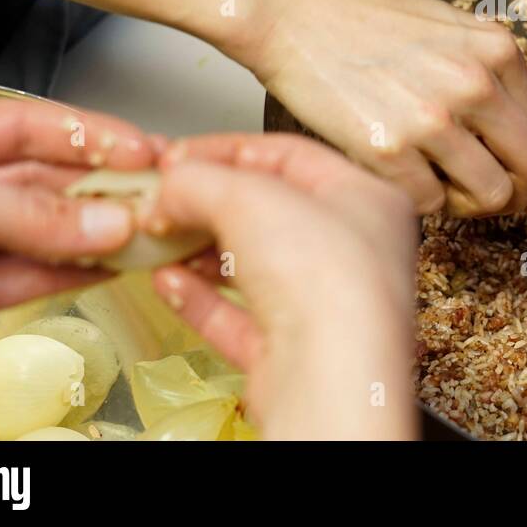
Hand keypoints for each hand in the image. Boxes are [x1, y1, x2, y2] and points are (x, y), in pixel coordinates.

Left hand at [0, 99, 155, 362]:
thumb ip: (31, 213)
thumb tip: (106, 221)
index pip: (38, 126)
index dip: (97, 136)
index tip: (150, 151)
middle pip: (49, 182)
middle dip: (107, 190)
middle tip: (163, 200)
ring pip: (47, 234)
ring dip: (100, 236)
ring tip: (151, 235)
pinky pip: (29, 278)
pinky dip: (72, 274)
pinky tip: (108, 266)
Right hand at [150, 133, 417, 439]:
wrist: (330, 376)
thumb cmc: (326, 279)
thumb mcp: (250, 198)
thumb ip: (202, 180)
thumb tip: (171, 183)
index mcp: (366, 199)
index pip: (291, 156)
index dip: (229, 150)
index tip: (180, 156)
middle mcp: (354, 251)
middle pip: (271, 212)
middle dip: (209, 205)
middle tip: (163, 199)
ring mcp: (325, 306)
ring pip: (254, 268)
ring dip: (201, 252)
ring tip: (159, 239)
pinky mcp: (294, 354)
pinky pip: (240, 319)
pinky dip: (202, 300)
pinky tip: (169, 284)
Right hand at [245, 0, 526, 218]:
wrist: (290, 9)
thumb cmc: (358, 15)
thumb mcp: (446, 27)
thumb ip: (486, 71)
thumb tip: (515, 130)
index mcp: (496, 49)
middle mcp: (475, 83)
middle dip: (521, 194)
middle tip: (495, 203)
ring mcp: (433, 118)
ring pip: (490, 195)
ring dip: (469, 202)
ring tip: (438, 185)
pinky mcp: (389, 148)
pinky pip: (430, 204)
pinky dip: (421, 200)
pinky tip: (400, 175)